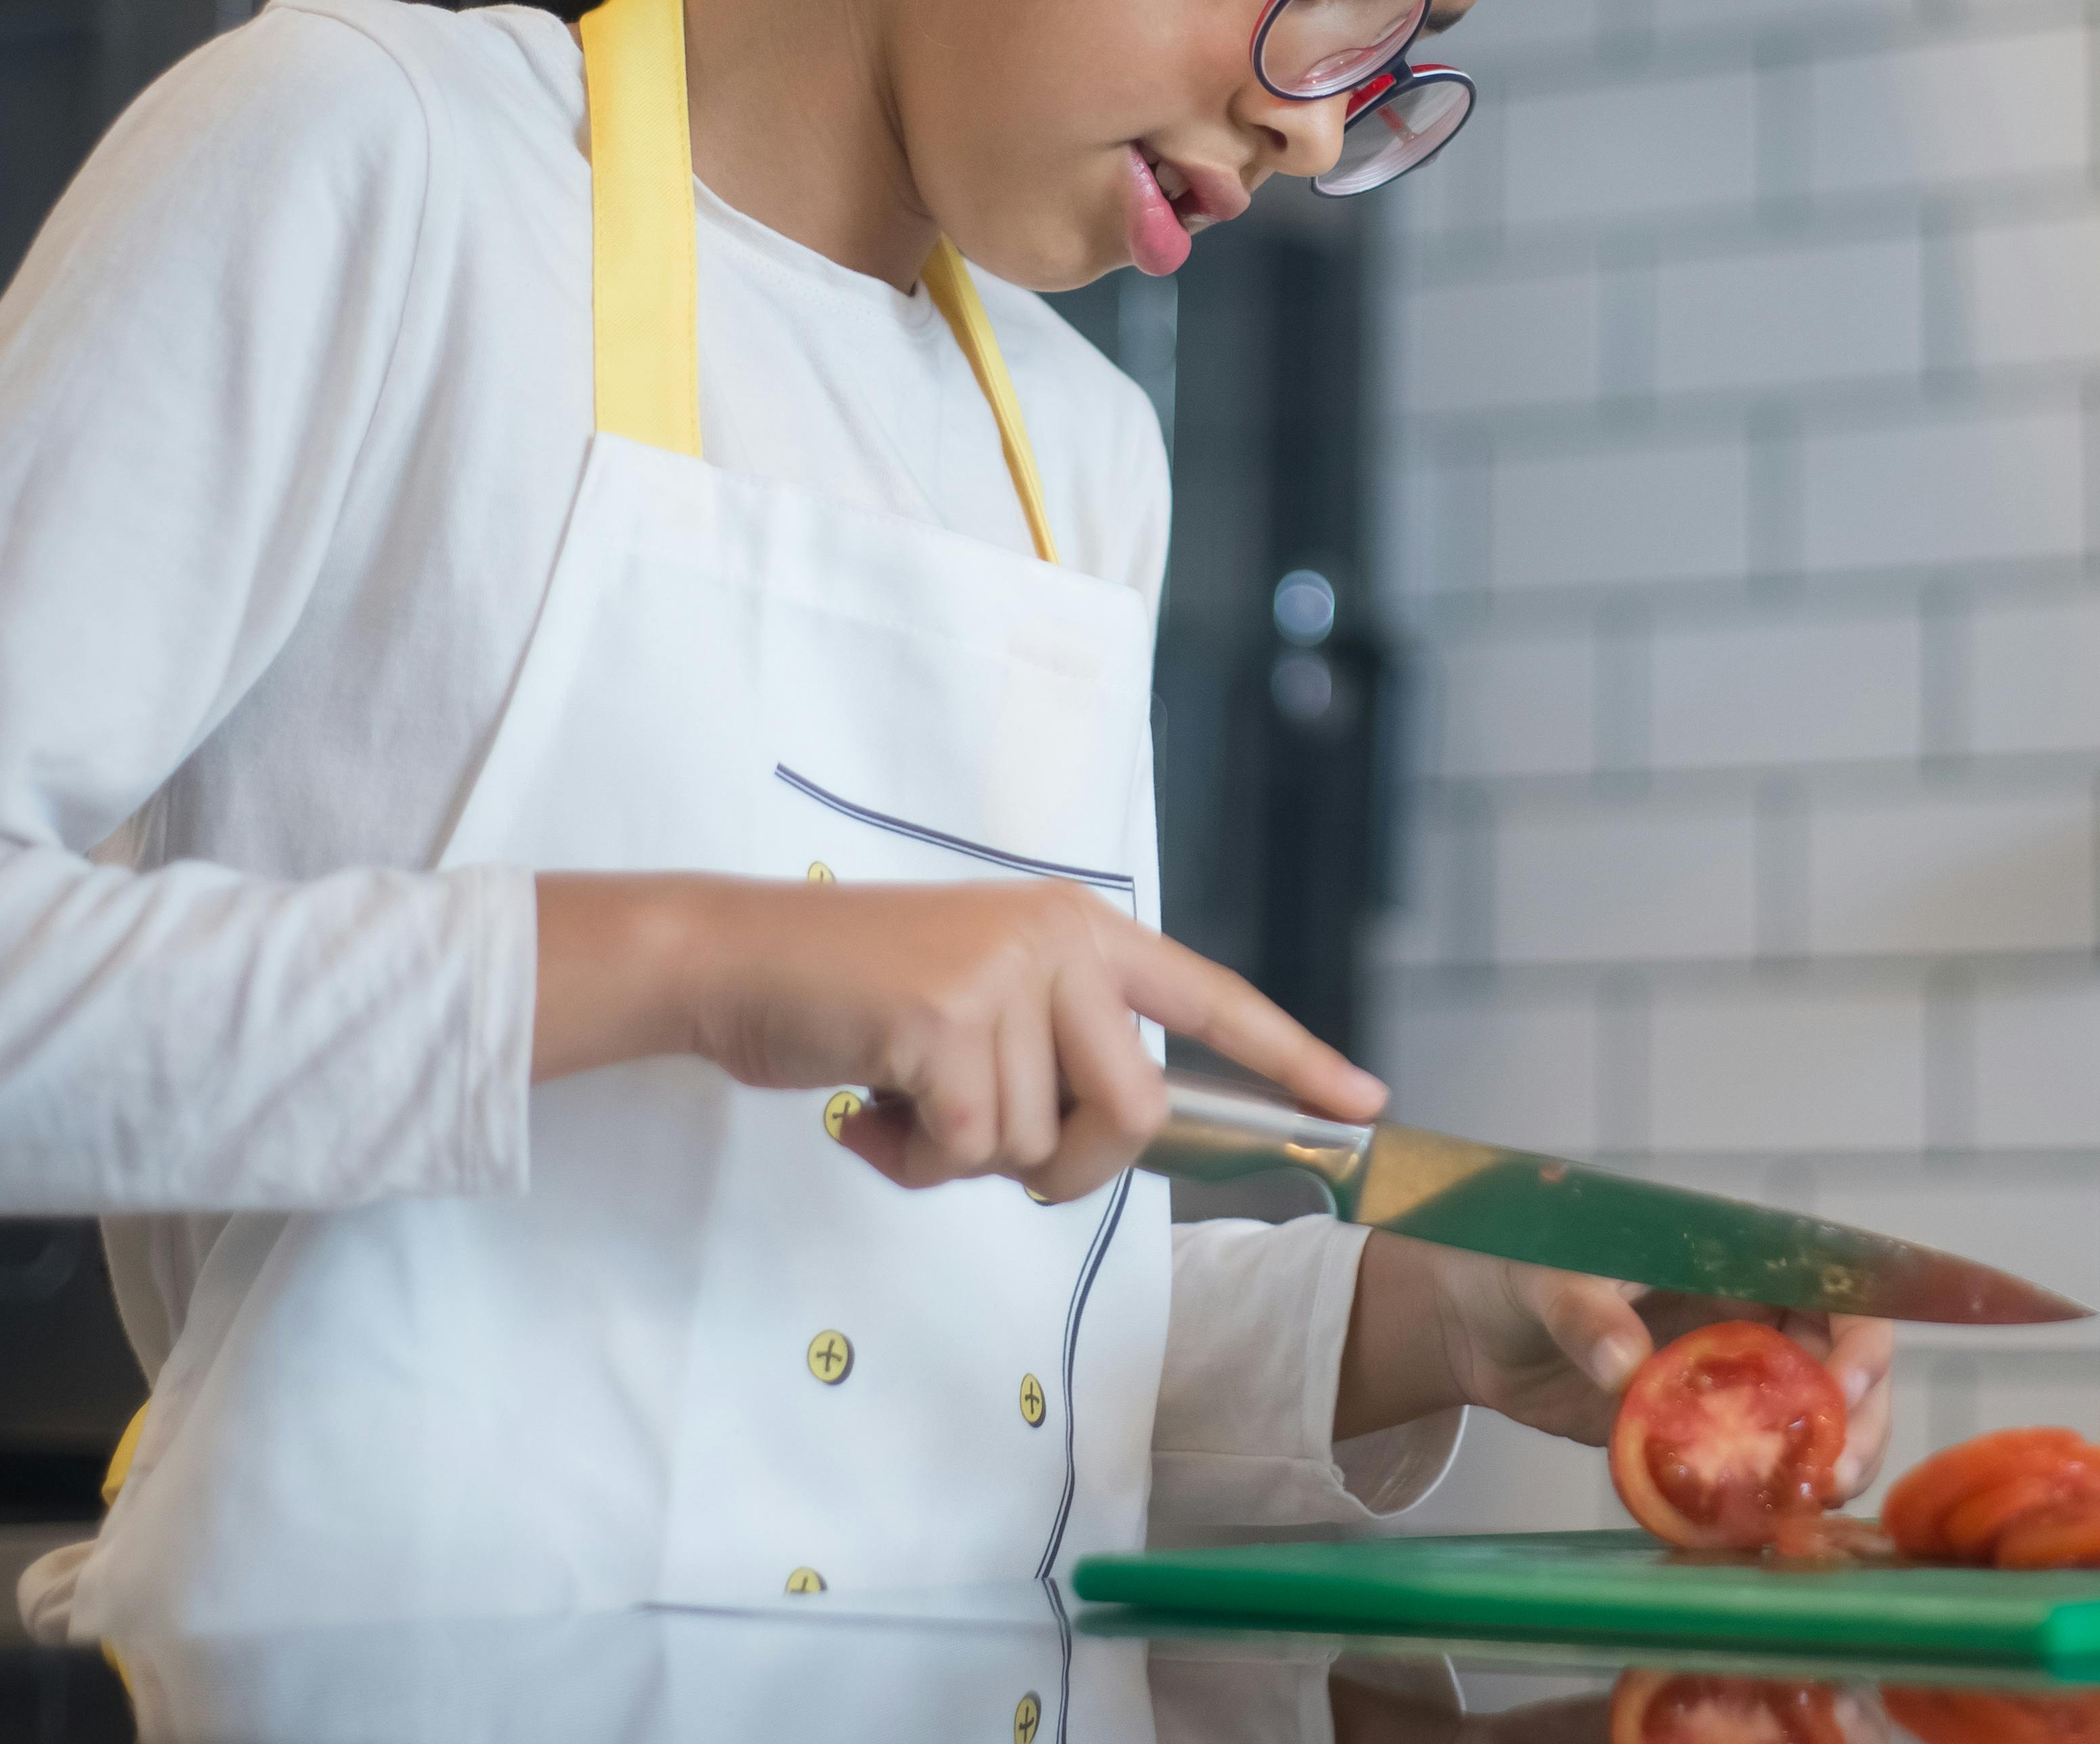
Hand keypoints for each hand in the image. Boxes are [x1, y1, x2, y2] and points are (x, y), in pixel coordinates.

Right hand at [533, 872, 1384, 1201]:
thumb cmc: (854, 1001)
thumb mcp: (978, 1007)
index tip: (1365, 1104)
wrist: (734, 960)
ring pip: (1039, 1145)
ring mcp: (1007, 972)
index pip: (1211, 1001)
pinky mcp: (946, 1017)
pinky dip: (911, 1160)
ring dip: (962, 1159)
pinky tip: (865, 1108)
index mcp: (1081, 932)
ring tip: (899, 1099)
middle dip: (1062, 1167)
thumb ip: (1054, 1054)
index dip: (1294, 1059)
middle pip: (1131, 1112)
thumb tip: (1111, 1140)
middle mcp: (1061, 940)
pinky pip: (967, 1152)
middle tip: (974, 1144)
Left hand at [1339, 1231, 1897, 1501]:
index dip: (1858, 1334)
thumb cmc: (1518, 1264)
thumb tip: (1624, 1366)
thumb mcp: (1549, 1274)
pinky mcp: (1694, 1435)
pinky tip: (1762, 1525)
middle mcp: (1746, 1318)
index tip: (1844, 1386)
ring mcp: (1725, 1382)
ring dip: (1824, 1464)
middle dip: (1855, 1419)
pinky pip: (1750, 1464)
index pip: (1831, 1286)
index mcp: (1734, 1260)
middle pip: (1841, 1366)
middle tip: (1834, 1472)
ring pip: (1810, 1421)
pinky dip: (1767, 1494)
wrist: (1471, 1322)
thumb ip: (1587, 1313)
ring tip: (1808, 1505)